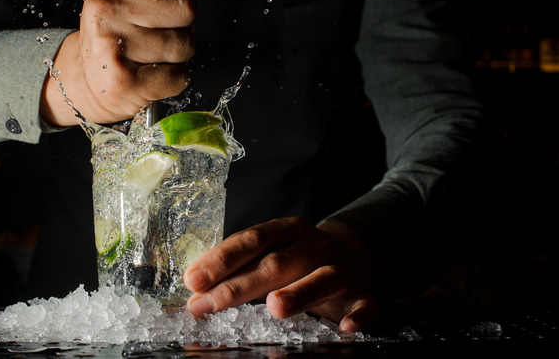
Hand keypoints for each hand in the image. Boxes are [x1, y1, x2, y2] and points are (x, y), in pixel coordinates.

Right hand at [41, 0, 197, 125]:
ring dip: (179, 53)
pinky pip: (180, 76)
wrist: (88, 80)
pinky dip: (174, 78)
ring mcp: (112, 45)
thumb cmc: (117, 28)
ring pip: (186, 44)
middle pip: (188, 7)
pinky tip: (151, 73)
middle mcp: (105, 8)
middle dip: (184, 22)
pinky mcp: (123, 81)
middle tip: (158, 30)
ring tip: (153, 52)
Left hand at [183, 217, 381, 332]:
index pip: (251, 240)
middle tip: (209, 303)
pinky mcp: (365, 294)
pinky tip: (346, 328)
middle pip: (277, 262)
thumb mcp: (272, 255)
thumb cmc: (300, 262)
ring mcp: (343, 269)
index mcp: (288, 231)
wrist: (356, 257)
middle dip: (240, 285)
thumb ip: (238, 272)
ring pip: (323, 278)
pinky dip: (358, 316)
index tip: (193, 280)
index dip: (221, 260)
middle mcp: (315, 246)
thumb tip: (195, 296)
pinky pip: (366, 305)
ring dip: (300, 293)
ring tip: (275, 307)